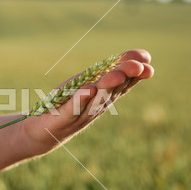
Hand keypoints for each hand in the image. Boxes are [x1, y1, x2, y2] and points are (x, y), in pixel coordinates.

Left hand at [21, 49, 153, 151]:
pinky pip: (72, 109)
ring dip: (107, 87)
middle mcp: (96, 106)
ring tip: (116, 74)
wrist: (43, 134)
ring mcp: (80, 114)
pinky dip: (80, 100)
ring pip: (96, 100)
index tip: (147, 61)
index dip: (136, 73)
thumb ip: (112, 70)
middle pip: (113, 90)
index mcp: (104, 97)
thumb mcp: (91, 84)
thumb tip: (140, 55)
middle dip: (125, 77)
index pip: (124, 84)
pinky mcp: (62, 119)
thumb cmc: (69, 105)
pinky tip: (88, 90)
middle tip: (137, 66)